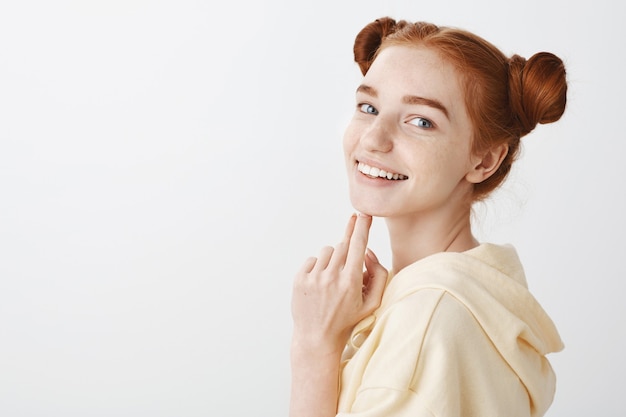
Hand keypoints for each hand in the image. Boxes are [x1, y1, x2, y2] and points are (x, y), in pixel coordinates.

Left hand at [291, 213, 387, 352]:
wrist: (316, 337)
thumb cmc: (347, 320)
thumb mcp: (372, 304)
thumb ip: (379, 275)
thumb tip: (368, 252)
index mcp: (351, 282)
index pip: (358, 245)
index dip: (361, 227)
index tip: (363, 214)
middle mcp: (331, 277)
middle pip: (343, 245)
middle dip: (349, 248)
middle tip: (348, 260)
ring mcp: (313, 278)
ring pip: (328, 251)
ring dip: (333, 260)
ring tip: (333, 281)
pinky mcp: (299, 279)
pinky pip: (312, 259)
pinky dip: (318, 267)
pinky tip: (320, 285)